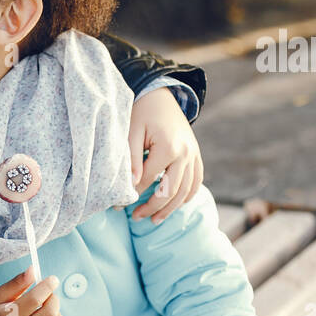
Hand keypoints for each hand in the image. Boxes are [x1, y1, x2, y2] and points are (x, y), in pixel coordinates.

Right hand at [0, 268, 66, 315]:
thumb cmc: (2, 315)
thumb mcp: (2, 296)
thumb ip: (17, 282)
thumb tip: (33, 270)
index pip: (35, 299)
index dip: (47, 286)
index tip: (53, 280)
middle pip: (50, 312)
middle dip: (53, 299)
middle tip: (49, 296)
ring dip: (57, 314)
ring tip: (46, 312)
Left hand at [128, 86, 202, 222]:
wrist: (160, 95)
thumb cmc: (141, 112)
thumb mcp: (131, 132)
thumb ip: (132, 160)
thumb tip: (131, 186)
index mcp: (168, 147)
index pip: (149, 180)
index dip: (133, 195)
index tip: (118, 206)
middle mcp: (186, 153)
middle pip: (170, 191)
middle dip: (153, 207)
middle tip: (136, 217)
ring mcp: (194, 155)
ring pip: (185, 191)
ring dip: (170, 208)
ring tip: (154, 220)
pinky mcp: (196, 155)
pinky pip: (196, 181)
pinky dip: (187, 196)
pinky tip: (174, 206)